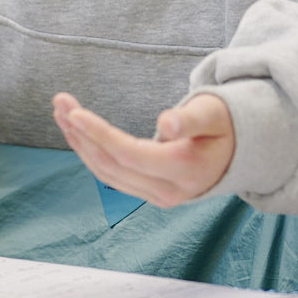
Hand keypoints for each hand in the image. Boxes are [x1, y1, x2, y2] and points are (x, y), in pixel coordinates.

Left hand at [52, 91, 234, 206]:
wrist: (238, 154)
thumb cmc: (224, 125)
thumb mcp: (213, 114)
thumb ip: (191, 119)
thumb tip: (166, 124)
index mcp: (186, 168)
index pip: (130, 155)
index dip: (99, 135)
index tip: (74, 113)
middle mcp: (170, 191)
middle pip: (112, 165)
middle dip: (81, 134)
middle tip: (59, 101)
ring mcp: (158, 197)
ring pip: (107, 174)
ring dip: (80, 143)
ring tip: (60, 112)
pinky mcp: (149, 193)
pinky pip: (112, 176)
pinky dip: (90, 153)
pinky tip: (76, 133)